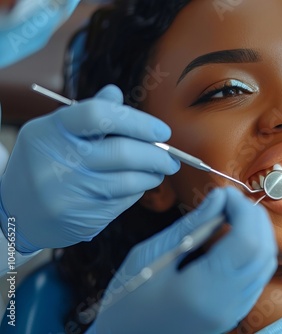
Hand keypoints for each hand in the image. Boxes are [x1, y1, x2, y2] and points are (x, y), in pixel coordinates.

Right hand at [0, 85, 179, 252]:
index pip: (99, 115)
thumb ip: (89, 114)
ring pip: (128, 181)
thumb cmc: (44, 163)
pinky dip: (137, 192)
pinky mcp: (80, 218)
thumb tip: (116, 93)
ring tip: (160, 171)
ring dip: (152, 175)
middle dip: (157, 155)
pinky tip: (138, 186)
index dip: (137, 121)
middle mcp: (58, 161)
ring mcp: (68, 193)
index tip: (162, 131)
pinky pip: (122, 202)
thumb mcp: (55, 131)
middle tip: (172, 158)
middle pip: (122, 152)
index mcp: (51, 131)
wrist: (15, 211)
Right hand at [89, 187, 277, 333]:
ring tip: (232, 214)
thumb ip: (191, 225)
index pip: (247, 240)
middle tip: (229, 200)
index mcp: (206, 289)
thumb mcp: (152, 255)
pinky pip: (257, 277)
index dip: (242, 209)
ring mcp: (234, 312)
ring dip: (257, 233)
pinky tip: (234, 238)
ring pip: (265, 264)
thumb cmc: (128, 299)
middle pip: (263, 251)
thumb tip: (218, 198)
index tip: (224, 193)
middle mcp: (228, 304)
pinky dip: (253, 251)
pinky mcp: (233, 313)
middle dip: (254, 217)